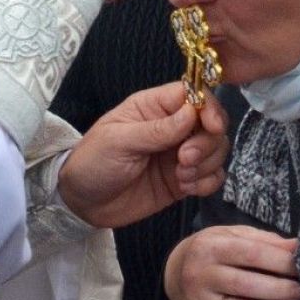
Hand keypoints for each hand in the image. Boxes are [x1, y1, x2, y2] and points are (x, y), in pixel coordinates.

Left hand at [60, 82, 227, 228]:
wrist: (82, 204)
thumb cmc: (93, 162)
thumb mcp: (119, 142)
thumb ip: (157, 129)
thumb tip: (192, 112)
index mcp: (154, 107)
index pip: (194, 95)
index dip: (209, 108)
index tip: (211, 126)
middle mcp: (173, 127)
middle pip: (212, 124)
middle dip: (206, 143)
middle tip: (183, 160)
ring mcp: (180, 154)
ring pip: (217, 150)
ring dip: (206, 164)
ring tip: (181, 177)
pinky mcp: (184, 179)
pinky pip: (212, 176)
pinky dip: (207, 182)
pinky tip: (187, 188)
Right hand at [165, 225, 299, 299]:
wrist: (173, 269)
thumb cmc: (212, 249)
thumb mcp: (234, 234)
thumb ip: (264, 241)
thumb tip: (298, 247)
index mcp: (211, 246)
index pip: (251, 254)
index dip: (280, 262)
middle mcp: (200, 274)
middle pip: (246, 285)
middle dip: (279, 290)